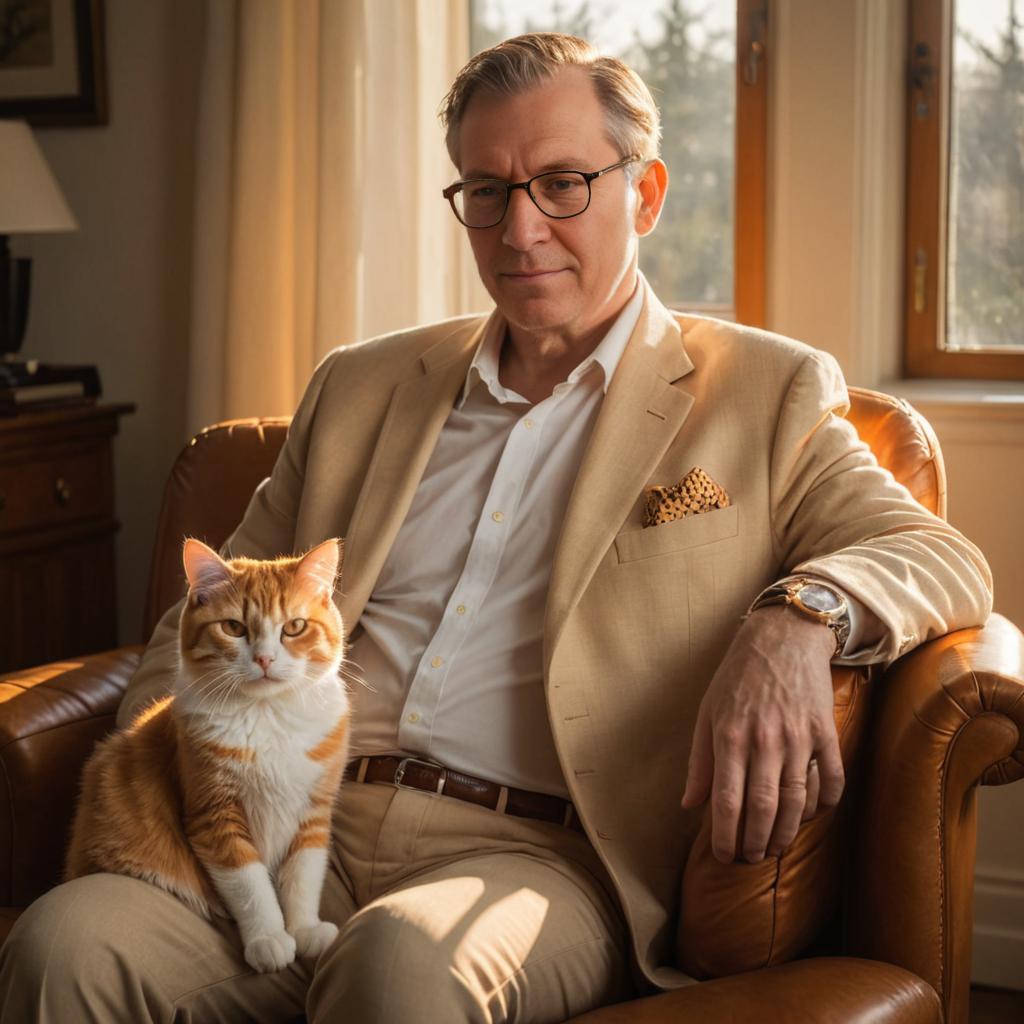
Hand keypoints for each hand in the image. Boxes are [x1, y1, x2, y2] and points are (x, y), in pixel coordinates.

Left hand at [681, 604, 843, 862]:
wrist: (783, 637)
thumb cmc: (737, 676)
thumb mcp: (707, 712)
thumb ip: (700, 762)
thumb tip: (689, 805)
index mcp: (730, 737)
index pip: (727, 801)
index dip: (725, 836)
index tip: (723, 856)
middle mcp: (765, 741)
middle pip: (764, 809)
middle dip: (755, 843)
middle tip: (749, 859)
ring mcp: (799, 738)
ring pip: (797, 802)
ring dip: (787, 834)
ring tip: (774, 848)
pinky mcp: (826, 733)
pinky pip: (832, 780)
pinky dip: (824, 806)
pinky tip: (811, 817)